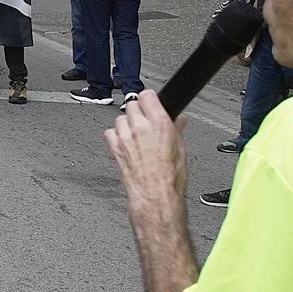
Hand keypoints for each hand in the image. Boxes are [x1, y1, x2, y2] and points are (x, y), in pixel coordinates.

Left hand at [104, 91, 189, 222]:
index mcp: (160, 123)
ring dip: (127, 124)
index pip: (148, 95)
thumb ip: (177, 129)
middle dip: (139, 112)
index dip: (150, 99)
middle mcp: (140, 127)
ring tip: (136, 135)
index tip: (151, 103)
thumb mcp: (181, 150)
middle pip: (132, 105)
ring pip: (120, 118)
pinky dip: (116, 135)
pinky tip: (126, 143)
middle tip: (145, 122)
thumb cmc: (170, 178)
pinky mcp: (115, 147)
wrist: (155, 195)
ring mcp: (125, 136)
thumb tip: (180, 120)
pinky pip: (110, 132)